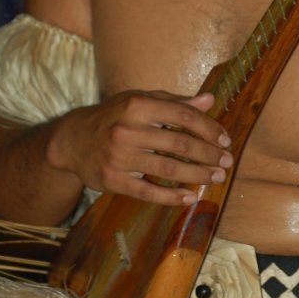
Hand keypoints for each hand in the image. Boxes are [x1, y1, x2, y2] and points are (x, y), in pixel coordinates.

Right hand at [46, 90, 232, 206]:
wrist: (72, 140)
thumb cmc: (113, 116)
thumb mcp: (141, 101)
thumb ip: (175, 102)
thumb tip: (210, 100)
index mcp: (138, 105)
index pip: (183, 115)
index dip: (209, 128)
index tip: (225, 139)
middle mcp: (128, 129)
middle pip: (180, 143)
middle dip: (209, 154)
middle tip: (226, 162)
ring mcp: (119, 157)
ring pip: (168, 169)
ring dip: (197, 175)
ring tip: (216, 178)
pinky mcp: (113, 180)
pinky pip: (148, 192)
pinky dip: (171, 197)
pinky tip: (190, 197)